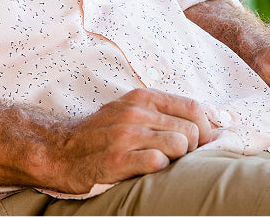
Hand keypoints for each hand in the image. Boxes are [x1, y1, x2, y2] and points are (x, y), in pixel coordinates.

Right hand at [42, 89, 217, 194]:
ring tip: (162, 163)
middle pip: (191, 130)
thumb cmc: (100, 134)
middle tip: (181, 159)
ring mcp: (126, 135)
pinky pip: (158, 162)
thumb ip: (163, 114)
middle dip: (193, 149)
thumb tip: (209, 127)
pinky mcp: (117, 159)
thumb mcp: (130, 111)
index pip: (194, 107)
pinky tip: (147, 170)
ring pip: (179, 145)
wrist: (60, 151)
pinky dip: (160, 169)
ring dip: (177, 159)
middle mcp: (136, 112)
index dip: (207, 129)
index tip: (203, 144)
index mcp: (142, 98)